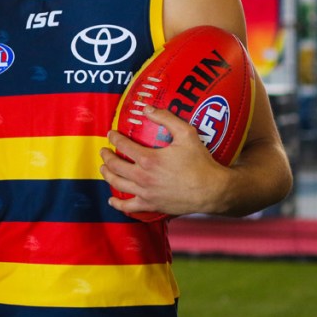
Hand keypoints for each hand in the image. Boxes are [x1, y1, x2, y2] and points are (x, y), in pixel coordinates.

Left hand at [99, 105, 229, 216]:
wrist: (213, 191)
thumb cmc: (200, 162)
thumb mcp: (186, 134)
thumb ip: (166, 118)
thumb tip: (147, 108)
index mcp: (148, 159)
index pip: (123, 145)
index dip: (114, 138)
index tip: (111, 134)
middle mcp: (142, 177)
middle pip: (115, 166)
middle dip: (106, 157)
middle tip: (104, 151)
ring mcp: (145, 193)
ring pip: (118, 184)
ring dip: (107, 175)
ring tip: (103, 169)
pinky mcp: (152, 206)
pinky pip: (129, 207)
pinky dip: (118, 205)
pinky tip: (112, 200)